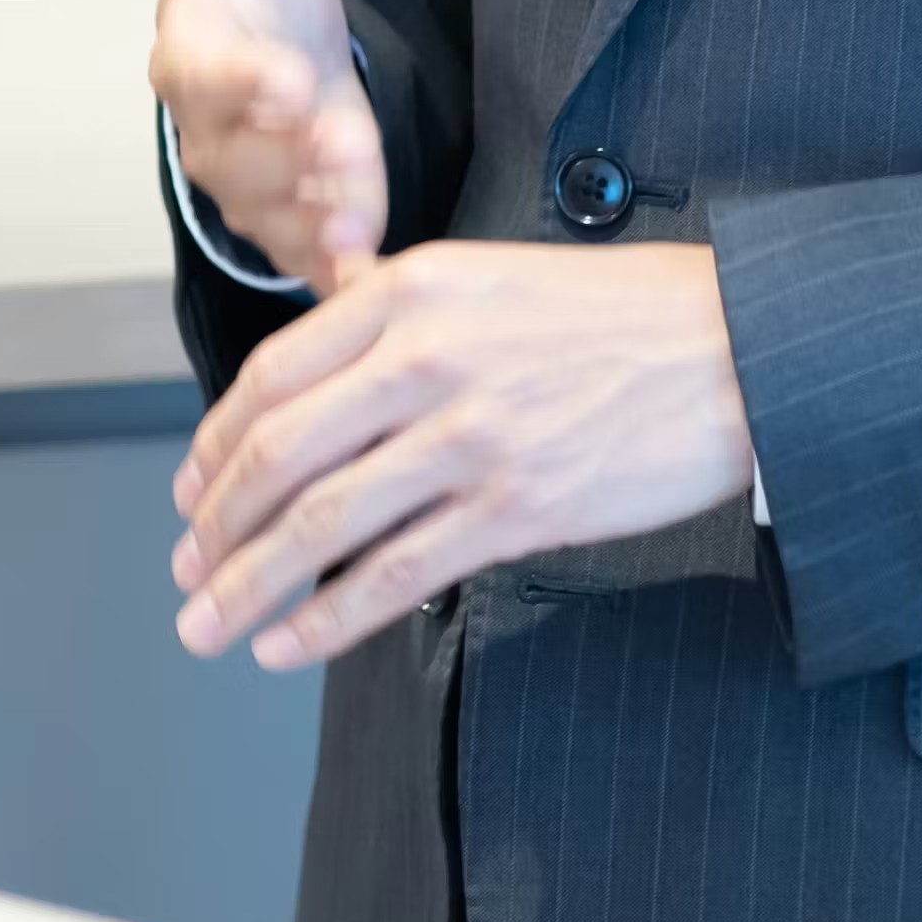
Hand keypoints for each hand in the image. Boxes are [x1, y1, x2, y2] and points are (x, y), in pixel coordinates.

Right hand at [50, 0, 385, 289]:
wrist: (299, 39)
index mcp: (190, 56)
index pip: (206, 73)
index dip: (243, 80)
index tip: (284, 77)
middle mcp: (212, 129)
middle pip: (242, 156)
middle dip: (291, 155)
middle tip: (335, 144)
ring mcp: (254, 182)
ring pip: (278, 210)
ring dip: (320, 211)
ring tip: (356, 214)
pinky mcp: (299, 221)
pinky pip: (310, 253)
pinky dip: (335, 264)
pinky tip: (365, 264)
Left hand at [167, 244, 755, 669]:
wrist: (738, 346)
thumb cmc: (616, 315)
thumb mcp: (484, 277)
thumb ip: (395, 315)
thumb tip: (317, 364)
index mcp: (406, 293)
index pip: (272, 379)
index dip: (214, 447)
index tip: (189, 493)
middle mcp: (422, 360)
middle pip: (280, 454)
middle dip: (215, 525)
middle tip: (183, 574)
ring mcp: (469, 437)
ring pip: (323, 521)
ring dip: (250, 583)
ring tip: (208, 625)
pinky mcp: (518, 507)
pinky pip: (397, 573)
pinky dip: (330, 616)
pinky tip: (290, 644)